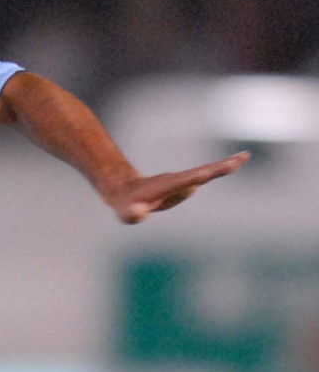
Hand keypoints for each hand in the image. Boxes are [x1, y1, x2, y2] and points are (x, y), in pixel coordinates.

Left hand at [101, 151, 249, 223]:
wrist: (127, 190)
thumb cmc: (126, 205)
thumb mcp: (127, 213)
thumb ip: (132, 214)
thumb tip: (138, 213)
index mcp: (163, 187)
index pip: (180, 183)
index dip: (192, 179)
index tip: (206, 174)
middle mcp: (176, 180)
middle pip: (199, 173)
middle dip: (216, 168)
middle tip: (237, 161)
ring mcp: (182, 180)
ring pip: (207, 171)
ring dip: (225, 165)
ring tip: (244, 157)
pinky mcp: (187, 183)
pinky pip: (207, 174)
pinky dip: (223, 168)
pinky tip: (237, 163)